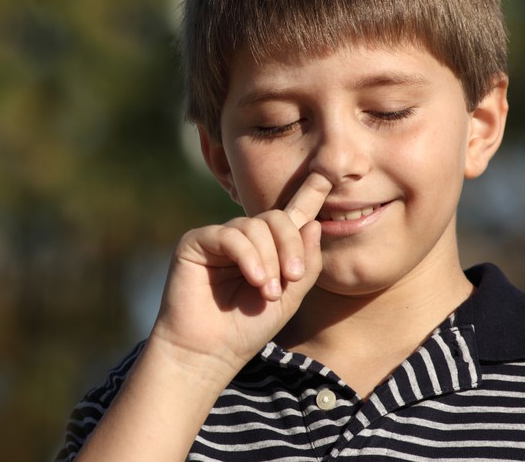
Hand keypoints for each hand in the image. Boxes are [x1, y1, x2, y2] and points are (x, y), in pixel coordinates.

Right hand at [150, 172, 332, 382]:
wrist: (208, 352)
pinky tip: (255, 279)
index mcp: (267, 249)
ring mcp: (218, 238)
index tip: (328, 173)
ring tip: (268, 292)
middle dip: (291, 246)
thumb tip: (313, 224)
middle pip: (276, 218)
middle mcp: (243, 238)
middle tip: (292, 279)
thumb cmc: (247, 328)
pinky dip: (248, 256)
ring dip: (269, 259)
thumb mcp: (290, 298)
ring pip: (255, 226)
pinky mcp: (196, 242)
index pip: (291, 215)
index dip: (309, 194)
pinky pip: (230, 235)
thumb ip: (306, 263)